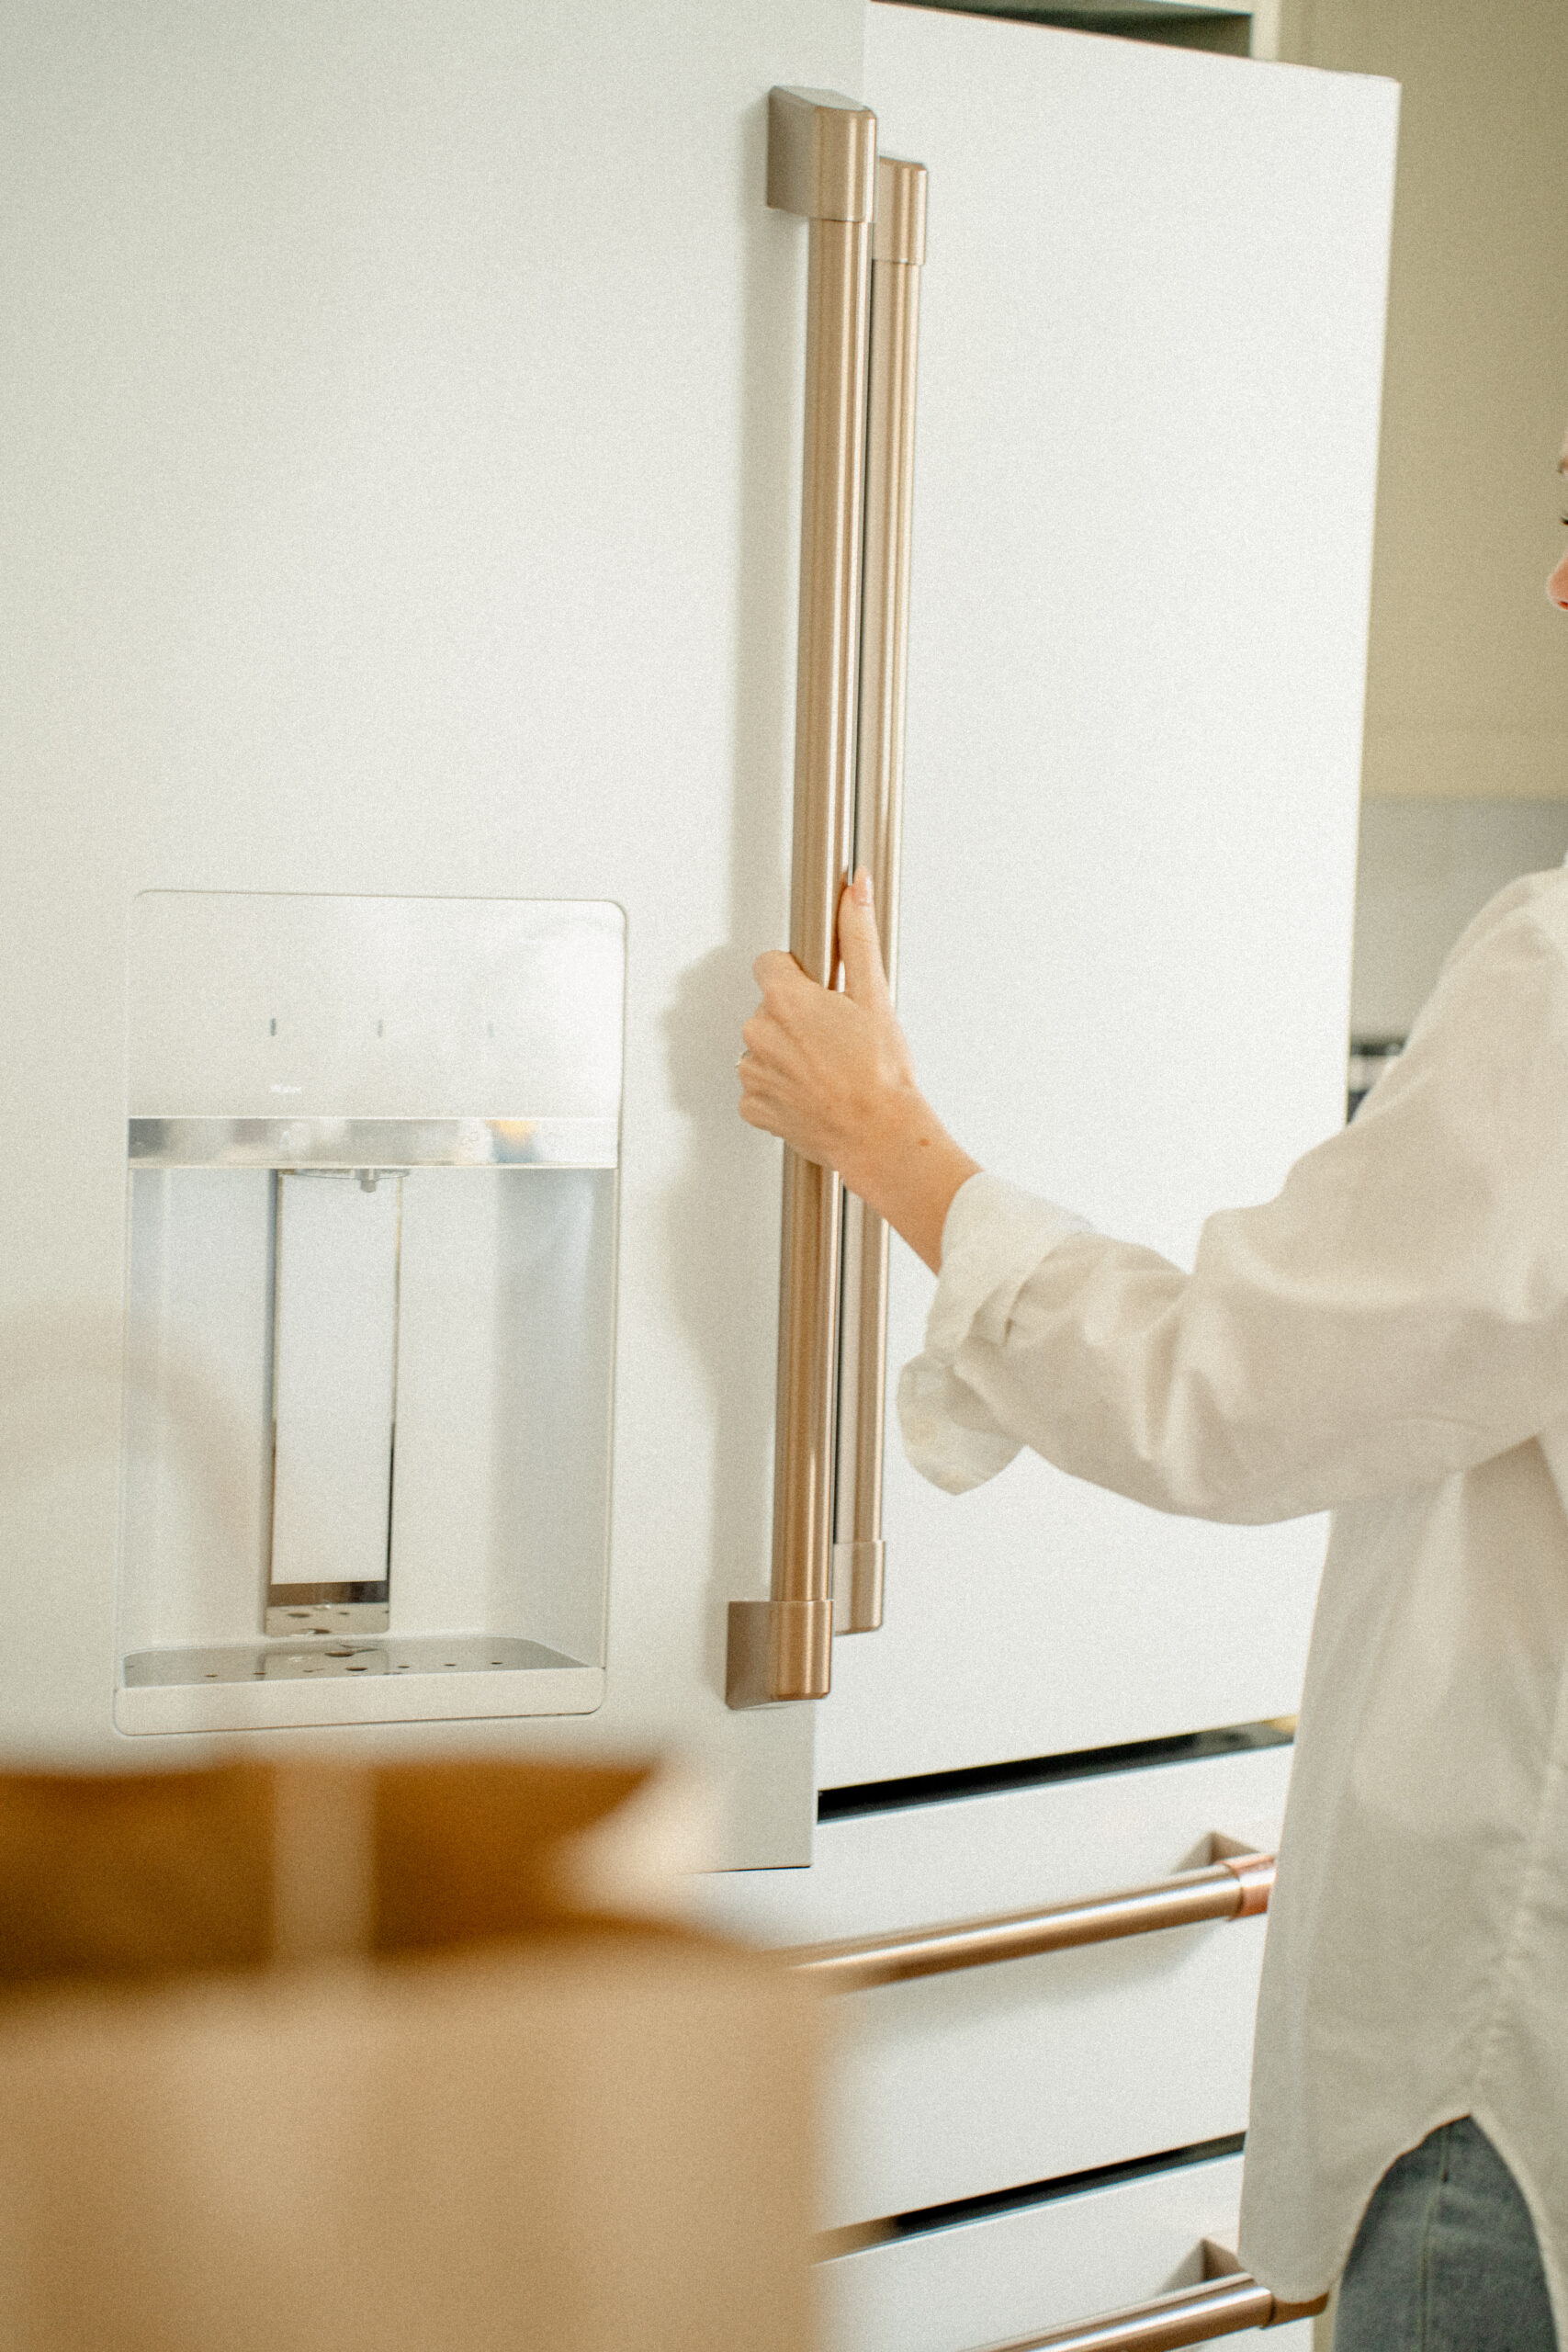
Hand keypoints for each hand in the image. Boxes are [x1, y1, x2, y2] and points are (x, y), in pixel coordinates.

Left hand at [737, 871, 978, 1272]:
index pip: (767, 965)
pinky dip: (780, 1090)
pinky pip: (759, 1088)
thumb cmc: (880, 1073)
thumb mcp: (874, 996)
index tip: (818, 995)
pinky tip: (812, 1093)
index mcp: (785, 1000)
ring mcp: (753, 1072)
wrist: (879, 1135)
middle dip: (794, 1019)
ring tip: (826, 1070)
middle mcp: (759, 1033)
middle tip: (833, 1039)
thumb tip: (852, 888)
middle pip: (766, 1009)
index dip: (796, 978)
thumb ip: (857, 936)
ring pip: (763, 1048)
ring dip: (786, 1055)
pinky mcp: (753, 1107)